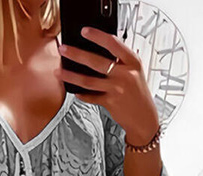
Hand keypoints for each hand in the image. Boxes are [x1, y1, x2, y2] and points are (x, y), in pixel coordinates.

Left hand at [56, 27, 159, 145]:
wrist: (144, 117)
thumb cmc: (138, 93)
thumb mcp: (135, 72)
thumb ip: (122, 61)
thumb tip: (101, 52)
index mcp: (133, 62)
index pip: (114, 44)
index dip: (98, 36)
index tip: (85, 32)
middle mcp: (125, 74)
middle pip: (96, 61)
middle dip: (76, 54)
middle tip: (63, 50)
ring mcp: (117, 89)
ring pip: (88, 81)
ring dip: (71, 76)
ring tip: (59, 72)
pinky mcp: (110, 102)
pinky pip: (91, 97)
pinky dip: (82, 94)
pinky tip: (75, 91)